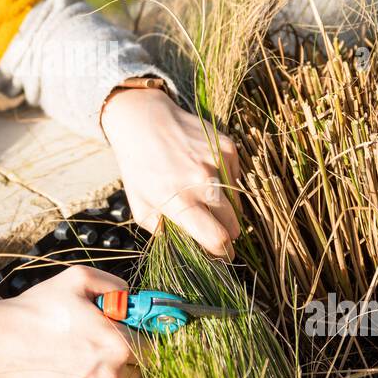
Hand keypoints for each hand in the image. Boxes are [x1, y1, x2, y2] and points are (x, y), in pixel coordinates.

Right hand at [0, 265, 146, 377]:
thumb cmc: (37, 308)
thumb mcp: (77, 278)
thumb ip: (116, 285)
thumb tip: (134, 297)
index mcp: (117, 343)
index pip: (153, 347)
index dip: (141, 336)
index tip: (127, 331)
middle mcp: (110, 377)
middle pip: (138, 370)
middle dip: (125, 357)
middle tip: (98, 343)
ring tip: (82, 361)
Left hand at [99, 86, 241, 257]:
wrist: (144, 121)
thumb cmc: (140, 169)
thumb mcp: (141, 208)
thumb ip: (165, 234)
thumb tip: (192, 249)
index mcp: (180, 202)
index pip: (217, 239)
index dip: (221, 253)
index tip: (220, 256)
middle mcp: (203, 183)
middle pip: (233, 225)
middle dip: (226, 234)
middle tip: (215, 231)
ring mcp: (219, 164)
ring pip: (238, 203)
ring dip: (227, 209)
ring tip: (205, 200)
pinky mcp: (228, 149)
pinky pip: (237, 180)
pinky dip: (227, 185)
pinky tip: (207, 177)